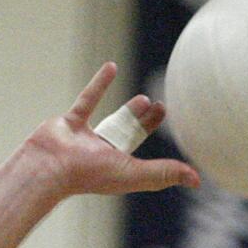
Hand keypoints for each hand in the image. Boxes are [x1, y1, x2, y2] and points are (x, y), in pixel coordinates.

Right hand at [24, 62, 199, 199]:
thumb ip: (164, 173)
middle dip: (145, 125)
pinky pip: (87, 101)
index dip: (161, 148)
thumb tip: (198, 180)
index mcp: (119, 168)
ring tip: (145, 99)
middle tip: (160, 108)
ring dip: (127, 110)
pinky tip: (112, 67)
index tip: (172, 132)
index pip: (145, 156)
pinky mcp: (70, 123)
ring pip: (110, 121)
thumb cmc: (90, 174)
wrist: (49, 166)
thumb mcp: (134, 173)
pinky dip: (99, 84)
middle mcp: (104, 155)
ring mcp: (86, 139)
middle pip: (131, 137)